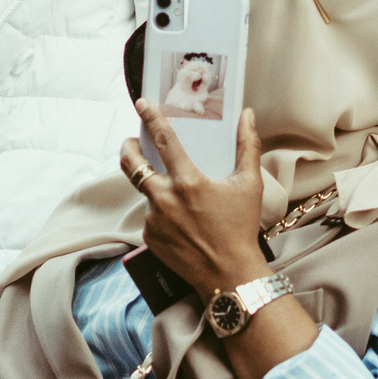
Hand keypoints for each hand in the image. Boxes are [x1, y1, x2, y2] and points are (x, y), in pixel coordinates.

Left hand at [120, 101, 268, 299]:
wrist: (228, 274)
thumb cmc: (241, 229)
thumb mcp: (249, 185)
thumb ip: (248, 146)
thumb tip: (246, 116)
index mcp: (188, 182)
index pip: (163, 140)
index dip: (151, 118)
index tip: (142, 104)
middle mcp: (164, 198)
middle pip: (131, 165)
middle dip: (127, 148)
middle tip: (131, 141)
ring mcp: (153, 219)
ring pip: (144, 192)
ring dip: (153, 186)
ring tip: (173, 191)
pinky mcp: (149, 237)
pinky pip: (150, 216)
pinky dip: (161, 212)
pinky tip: (180, 221)